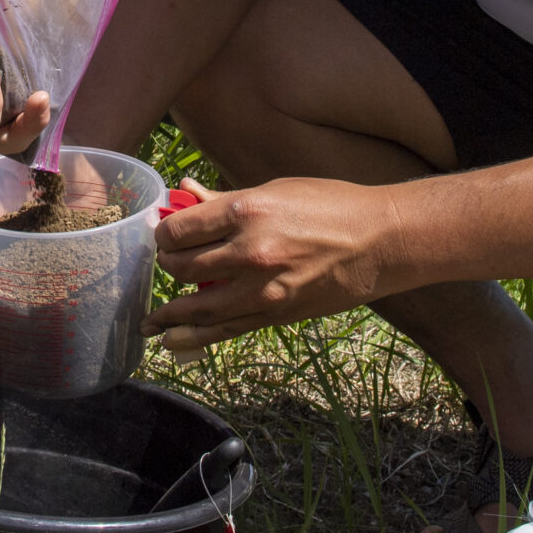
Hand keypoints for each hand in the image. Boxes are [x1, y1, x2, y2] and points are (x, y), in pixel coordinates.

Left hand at [147, 177, 405, 352]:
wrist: (381, 241)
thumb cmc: (330, 205)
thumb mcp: (275, 190)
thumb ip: (225, 200)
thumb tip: (184, 193)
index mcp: (246, 210)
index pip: (180, 229)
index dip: (164, 234)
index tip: (164, 235)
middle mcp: (250, 251)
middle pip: (183, 266)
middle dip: (167, 266)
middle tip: (165, 266)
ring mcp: (263, 288)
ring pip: (198, 305)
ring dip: (169, 312)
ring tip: (151, 319)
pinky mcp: (276, 314)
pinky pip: (226, 329)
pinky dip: (194, 337)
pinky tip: (172, 342)